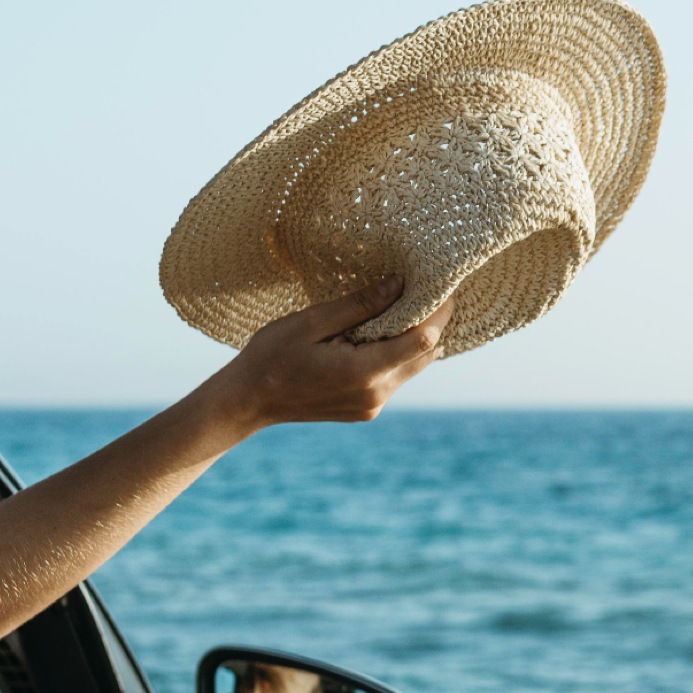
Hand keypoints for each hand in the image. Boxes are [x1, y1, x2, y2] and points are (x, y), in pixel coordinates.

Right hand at [211, 275, 452, 432]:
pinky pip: (396, 377)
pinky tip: (385, 331)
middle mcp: (376, 394)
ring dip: (416, 338)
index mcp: (364, 372)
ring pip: (414, 367)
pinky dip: (398, 353)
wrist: (249, 400)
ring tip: (407, 304)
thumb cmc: (271, 355)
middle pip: (427, 355)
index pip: (423, 340)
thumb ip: (358, 305)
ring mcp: (372, 406)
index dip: (439, 311)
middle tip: (430, 288)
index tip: (443, 285)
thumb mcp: (312, 321)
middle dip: (434, 322)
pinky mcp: (367, 409)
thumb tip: (398, 283)